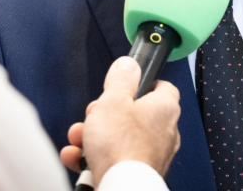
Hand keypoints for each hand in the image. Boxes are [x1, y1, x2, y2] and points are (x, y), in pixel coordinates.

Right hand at [60, 56, 180, 181]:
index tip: (124, 85)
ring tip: (79, 139)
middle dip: (105, 114)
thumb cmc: (120, 146)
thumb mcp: (113, 100)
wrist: (122, 188)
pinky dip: (95, 158)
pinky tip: (78, 157)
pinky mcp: (140, 173)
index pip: (162, 87)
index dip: (142, 84)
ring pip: (121, 138)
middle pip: (134, 114)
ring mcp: (153, 154)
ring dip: (95, 137)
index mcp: (164, 108)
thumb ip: (121, 80)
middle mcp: (164, 131)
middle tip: (92, 116)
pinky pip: (116, 159)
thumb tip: (128, 64)